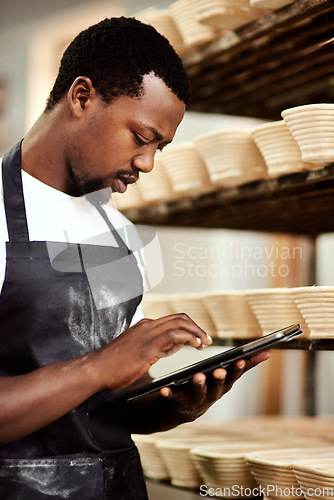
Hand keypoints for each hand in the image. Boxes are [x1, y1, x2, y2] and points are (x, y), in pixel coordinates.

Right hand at [90, 314, 211, 391]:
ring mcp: (148, 334)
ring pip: (180, 323)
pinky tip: (196, 346)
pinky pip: (175, 335)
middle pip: (180, 318)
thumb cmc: (113, 365)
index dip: (189, 327)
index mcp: (144, 326)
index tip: (198, 337)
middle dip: (196, 327)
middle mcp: (148, 326)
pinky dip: (189, 338)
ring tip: (206, 343)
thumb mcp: (137, 351)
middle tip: (207, 339)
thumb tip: (171, 347)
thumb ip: (154, 346)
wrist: (96, 370)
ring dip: (196, 331)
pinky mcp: (148, 346)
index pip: (172, 319)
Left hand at [158, 350, 271, 421]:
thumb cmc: (211, 385)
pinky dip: (170, 393)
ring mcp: (195, 399)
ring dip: (198, 384)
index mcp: (224, 385)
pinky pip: (174, 397)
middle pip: (217, 386)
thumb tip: (268, 351)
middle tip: (219, 370)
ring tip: (197, 376)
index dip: (237, 369)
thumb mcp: (229, 374)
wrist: (185, 407)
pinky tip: (165, 388)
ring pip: (198, 392)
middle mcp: (212, 394)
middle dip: (219, 378)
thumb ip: (248, 363)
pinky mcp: (178, 401)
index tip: (241, 360)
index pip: (233, 376)